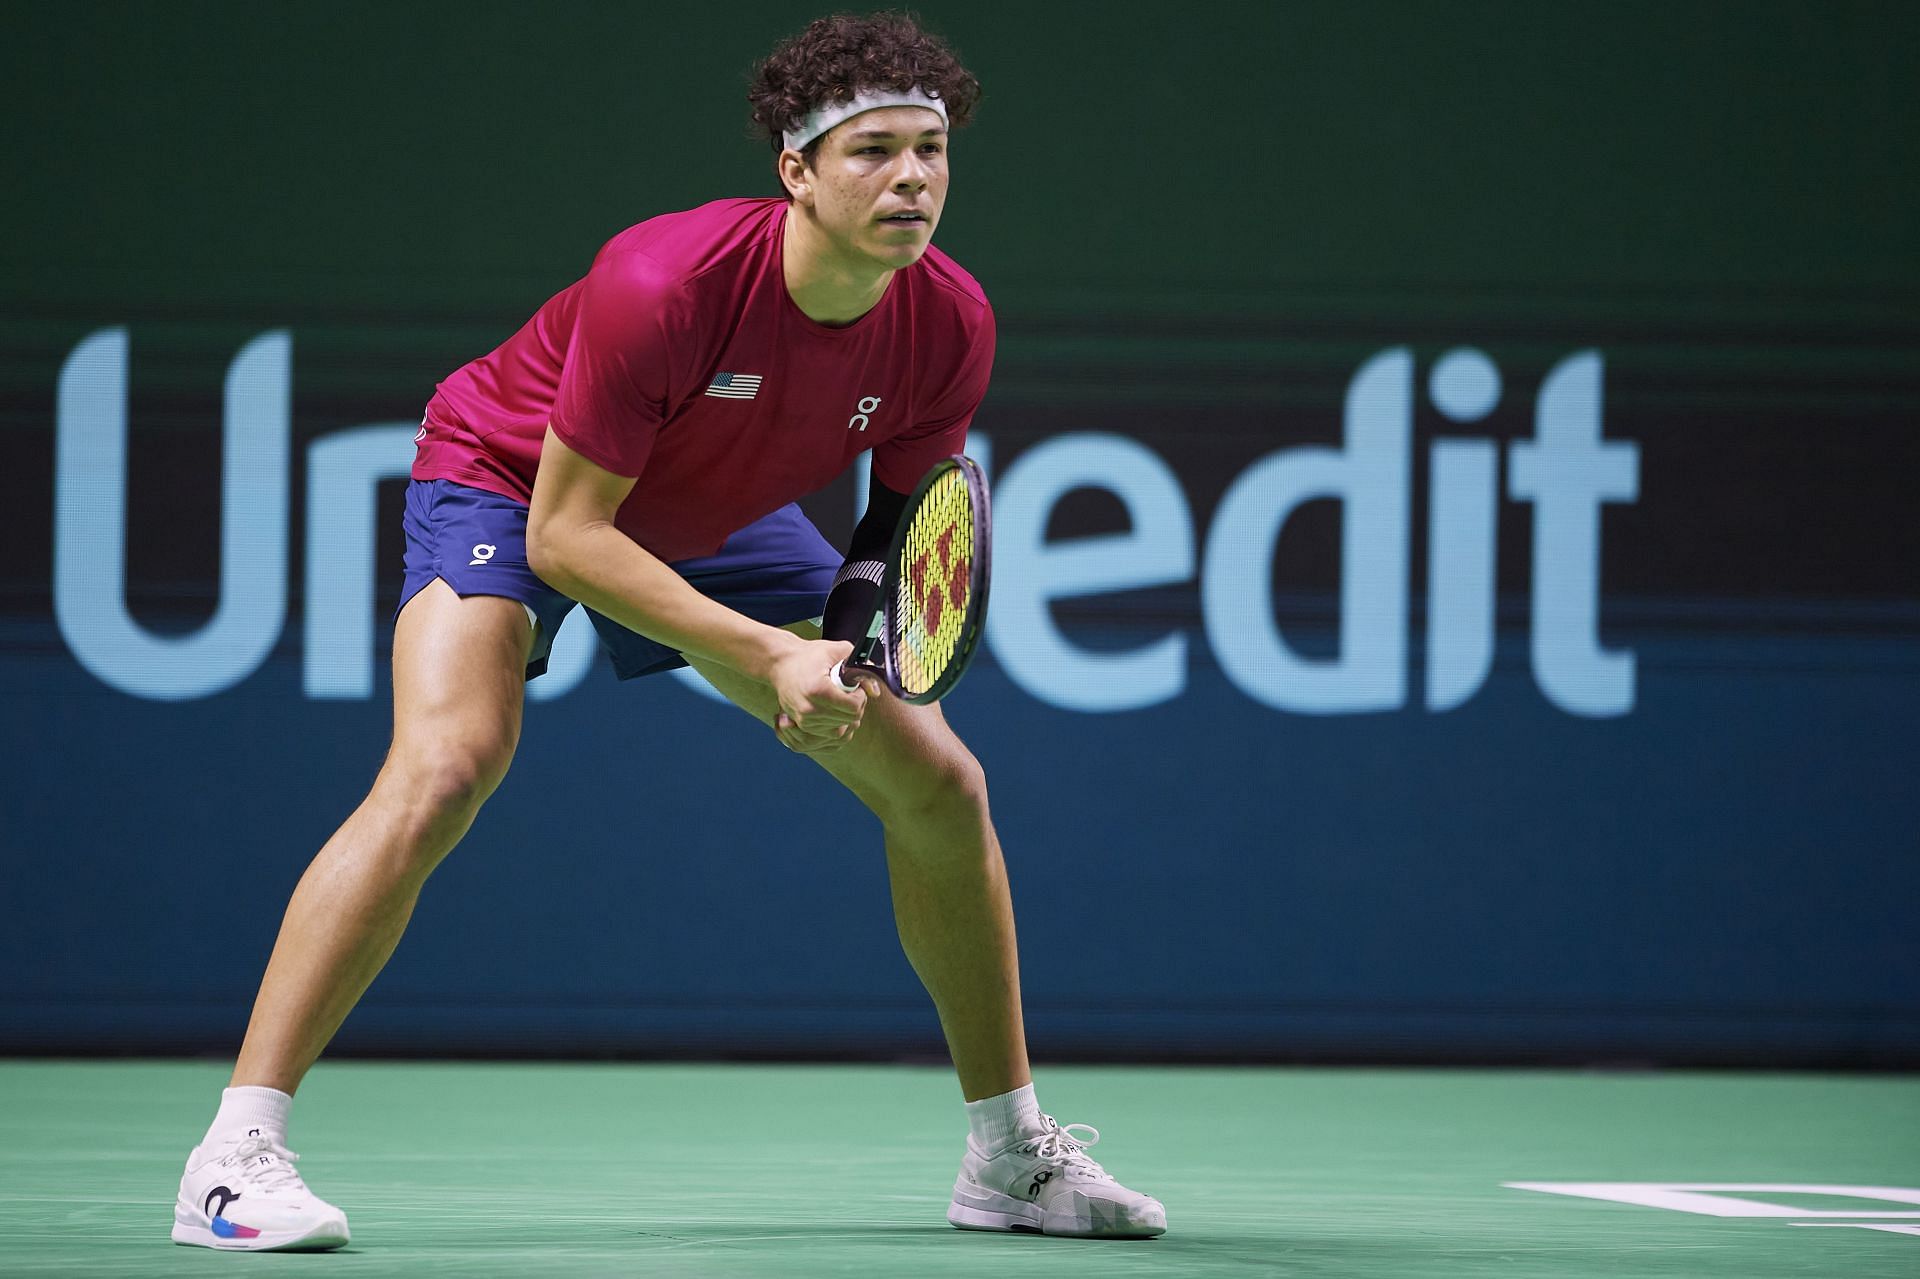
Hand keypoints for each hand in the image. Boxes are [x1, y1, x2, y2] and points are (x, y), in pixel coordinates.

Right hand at [769, 638, 866, 753]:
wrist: (781, 663)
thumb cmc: (809, 655)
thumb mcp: (837, 652)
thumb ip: (860, 669)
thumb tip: (875, 691)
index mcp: (818, 689)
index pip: (853, 707)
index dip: (861, 697)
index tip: (856, 687)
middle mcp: (810, 708)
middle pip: (849, 718)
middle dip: (855, 706)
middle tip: (849, 692)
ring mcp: (805, 719)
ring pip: (841, 728)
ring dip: (846, 715)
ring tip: (839, 698)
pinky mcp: (802, 725)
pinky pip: (830, 732)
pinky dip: (836, 722)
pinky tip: (833, 708)